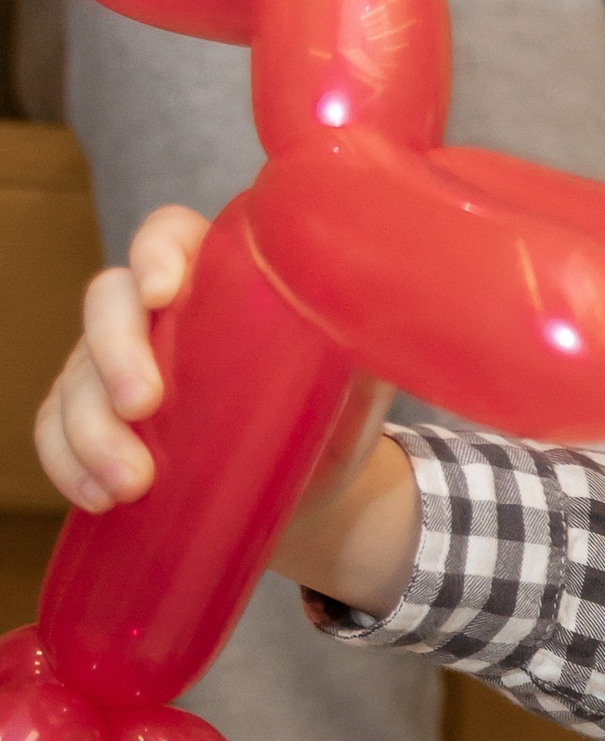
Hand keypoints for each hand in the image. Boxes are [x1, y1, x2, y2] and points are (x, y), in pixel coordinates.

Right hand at [35, 199, 420, 610]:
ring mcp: (118, 371)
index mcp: (218, 281)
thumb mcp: (360, 381)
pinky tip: (96, 496)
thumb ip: (369, 338)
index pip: (169, 236)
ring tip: (129, 484)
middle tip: (144, 405)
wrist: (313, 504)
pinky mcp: (101, 428)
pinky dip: (67, 463)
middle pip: (107, 303)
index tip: (166, 290)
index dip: (156, 251)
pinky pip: (56, 432)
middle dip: (115, 352)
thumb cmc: (334, 422)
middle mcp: (158, 317)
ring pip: (76, 377)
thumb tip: (412, 299)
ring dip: (89, 429)